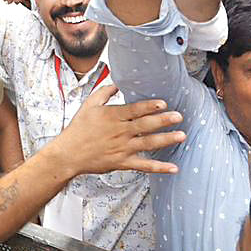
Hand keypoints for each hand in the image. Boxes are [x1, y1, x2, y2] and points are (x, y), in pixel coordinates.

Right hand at [51, 82, 183, 176]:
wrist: (69, 153)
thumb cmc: (78, 128)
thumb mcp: (89, 104)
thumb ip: (104, 92)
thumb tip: (117, 83)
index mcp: (113, 116)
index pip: (135, 109)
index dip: (150, 106)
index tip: (164, 103)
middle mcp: (120, 132)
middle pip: (145, 125)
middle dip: (163, 120)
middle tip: (179, 116)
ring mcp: (122, 148)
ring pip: (148, 143)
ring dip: (166, 139)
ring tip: (181, 135)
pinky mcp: (123, 162)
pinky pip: (144, 166)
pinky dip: (159, 167)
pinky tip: (173, 168)